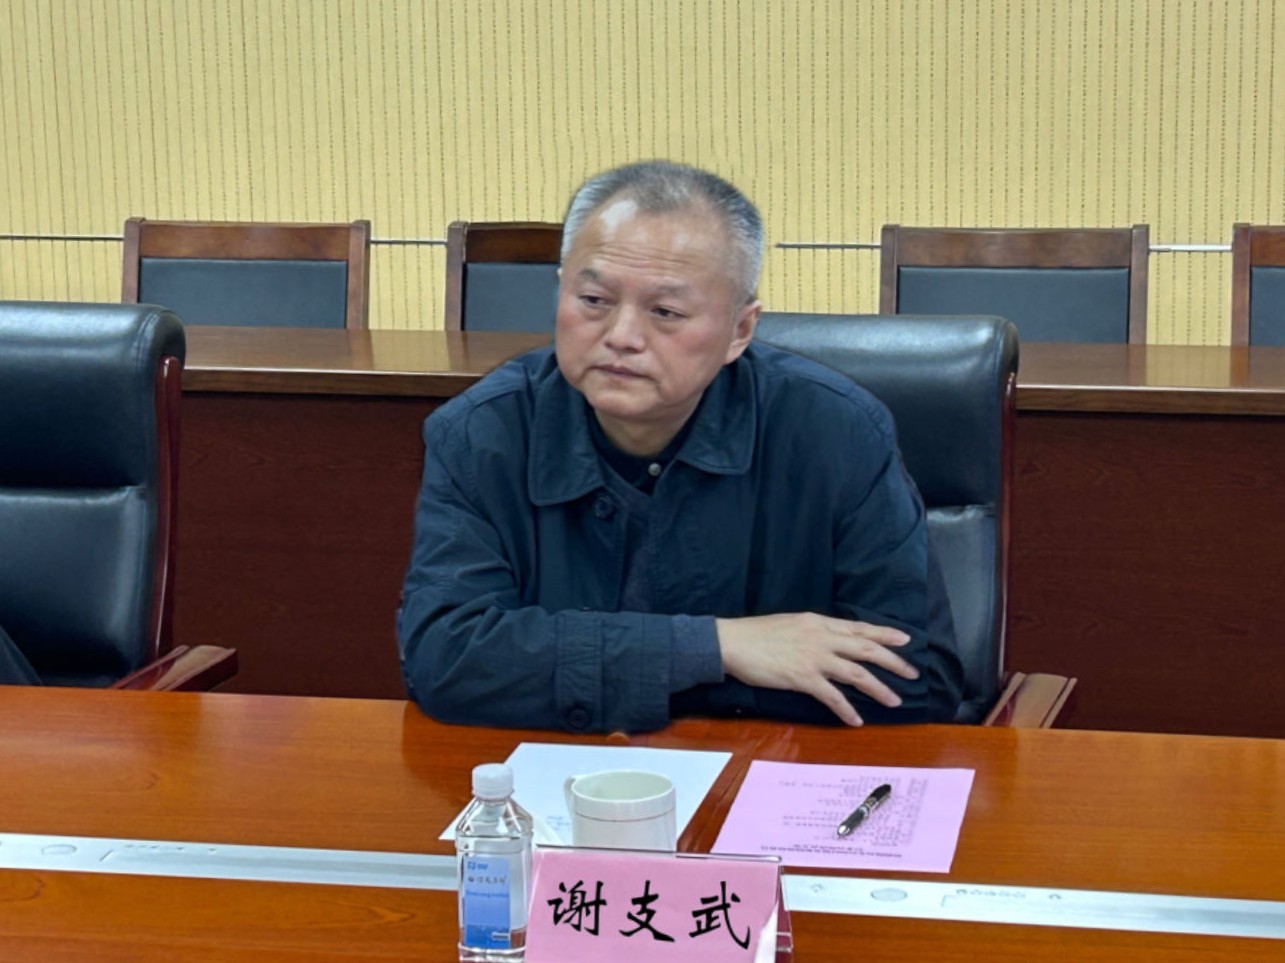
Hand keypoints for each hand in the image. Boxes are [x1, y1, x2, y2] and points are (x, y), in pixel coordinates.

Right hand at [715, 612, 918, 725]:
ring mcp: (814, 658)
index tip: (905, 640)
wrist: (733, 642)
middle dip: (893, 662)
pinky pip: (832, 696)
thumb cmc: (756, 633)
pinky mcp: (803, 678)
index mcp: (819, 622)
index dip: (884, 633)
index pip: (859, 627)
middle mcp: (821, 638)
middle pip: (866, 649)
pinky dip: (846, 709)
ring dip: (879, 688)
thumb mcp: (791, 623)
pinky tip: (856, 720)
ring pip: (856, 673)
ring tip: (895, 700)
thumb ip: (813, 631)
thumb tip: (828, 641)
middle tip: (912, 673)